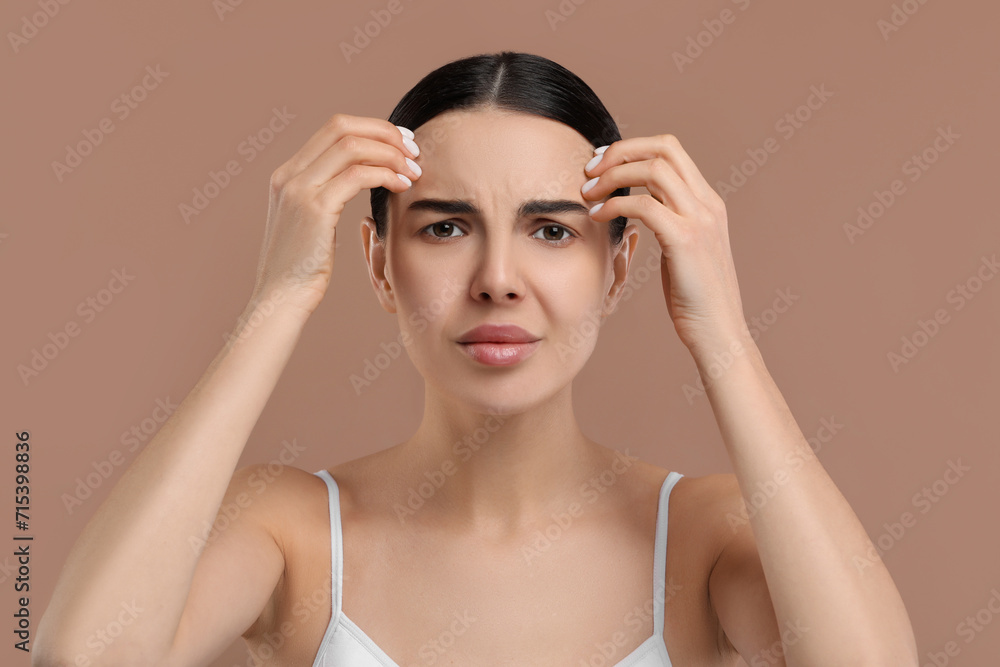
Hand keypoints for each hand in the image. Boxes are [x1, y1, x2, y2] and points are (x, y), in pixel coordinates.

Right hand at [251, 113, 421, 316]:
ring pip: (352, 147)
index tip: (401, 142)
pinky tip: (403, 186)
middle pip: (342, 127)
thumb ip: (327, 195)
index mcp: (287, 174)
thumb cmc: (303, 269)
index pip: (333, 129)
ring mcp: (299, 189)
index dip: (372, 129)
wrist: (282, 298)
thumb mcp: (311, 223)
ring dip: (390, 154)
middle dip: (384, 133)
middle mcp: (289, 175)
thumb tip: (360, 177)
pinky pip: (358, 176)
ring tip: (414, 171)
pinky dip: (386, 174)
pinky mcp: (314, 209)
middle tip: (413, 149)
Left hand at [581, 134, 748, 352]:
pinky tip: (596, 216)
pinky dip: (614, 204)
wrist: (718, 331)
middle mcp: (707, 203)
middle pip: (663, 147)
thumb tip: (638, 206)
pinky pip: (644, 205)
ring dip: (613, 175)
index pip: (671, 149)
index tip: (602, 163)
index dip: (632, 148)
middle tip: (589, 170)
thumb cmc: (695, 298)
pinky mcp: (686, 240)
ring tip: (587, 193)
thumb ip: (668, 221)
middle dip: (620, 151)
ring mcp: (700, 219)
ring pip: (653, 170)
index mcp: (707, 202)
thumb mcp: (683, 250)